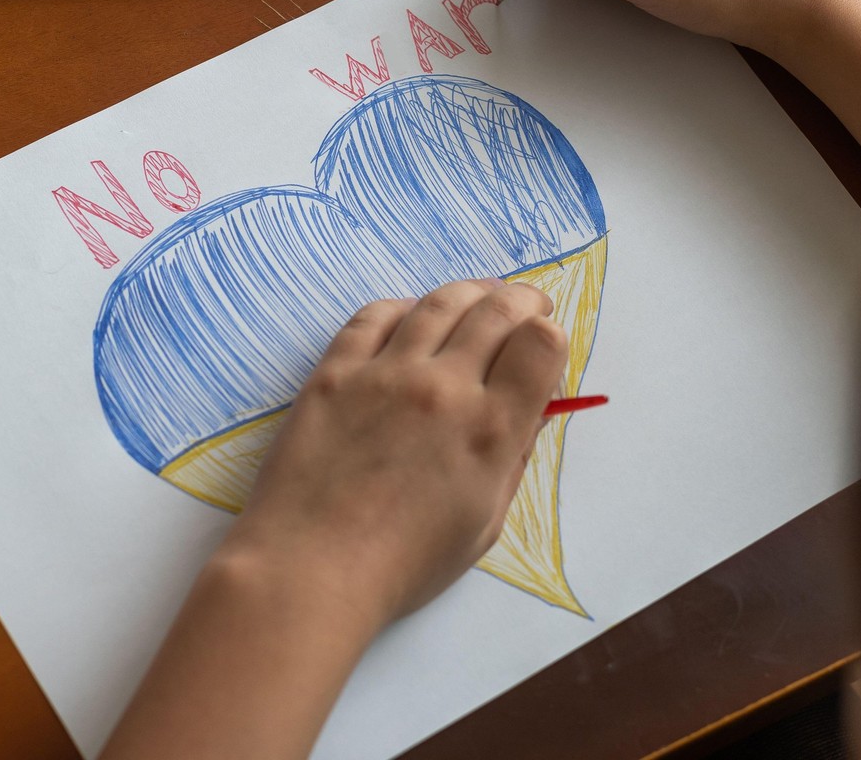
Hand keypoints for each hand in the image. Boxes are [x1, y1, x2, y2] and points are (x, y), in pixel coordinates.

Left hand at [217, 279, 567, 628]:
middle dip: (521, 301)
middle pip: (495, 311)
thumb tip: (530, 411)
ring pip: (438, 303)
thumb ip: (512, 459)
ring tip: (478, 297)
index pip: (540, 346)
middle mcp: (443, 388)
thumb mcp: (483, 524)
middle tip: (525, 305)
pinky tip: (410, 316)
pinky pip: (373, 316)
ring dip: (469, 292)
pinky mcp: (334, 372)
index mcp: (490, 431)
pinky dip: (403, 307)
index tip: (544, 343)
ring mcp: (384, 373)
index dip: (549, 336)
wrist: (311, 567)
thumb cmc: (403, 565)